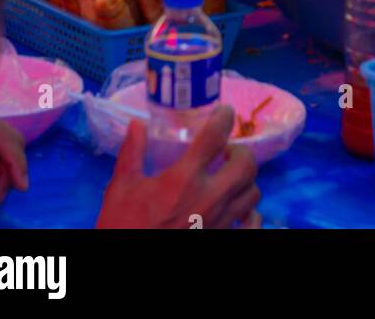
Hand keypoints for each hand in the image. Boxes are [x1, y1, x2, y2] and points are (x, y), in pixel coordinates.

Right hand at [97, 105, 259, 229]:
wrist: (128, 263)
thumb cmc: (125, 225)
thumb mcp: (121, 188)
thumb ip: (131, 153)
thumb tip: (136, 124)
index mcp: (183, 179)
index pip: (214, 137)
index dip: (224, 117)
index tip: (225, 111)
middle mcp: (209, 198)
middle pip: (246, 164)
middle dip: (241, 151)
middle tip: (227, 152)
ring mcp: (221, 222)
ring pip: (253, 192)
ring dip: (245, 180)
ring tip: (230, 178)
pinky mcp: (224, 238)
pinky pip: (253, 224)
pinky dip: (251, 213)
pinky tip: (238, 209)